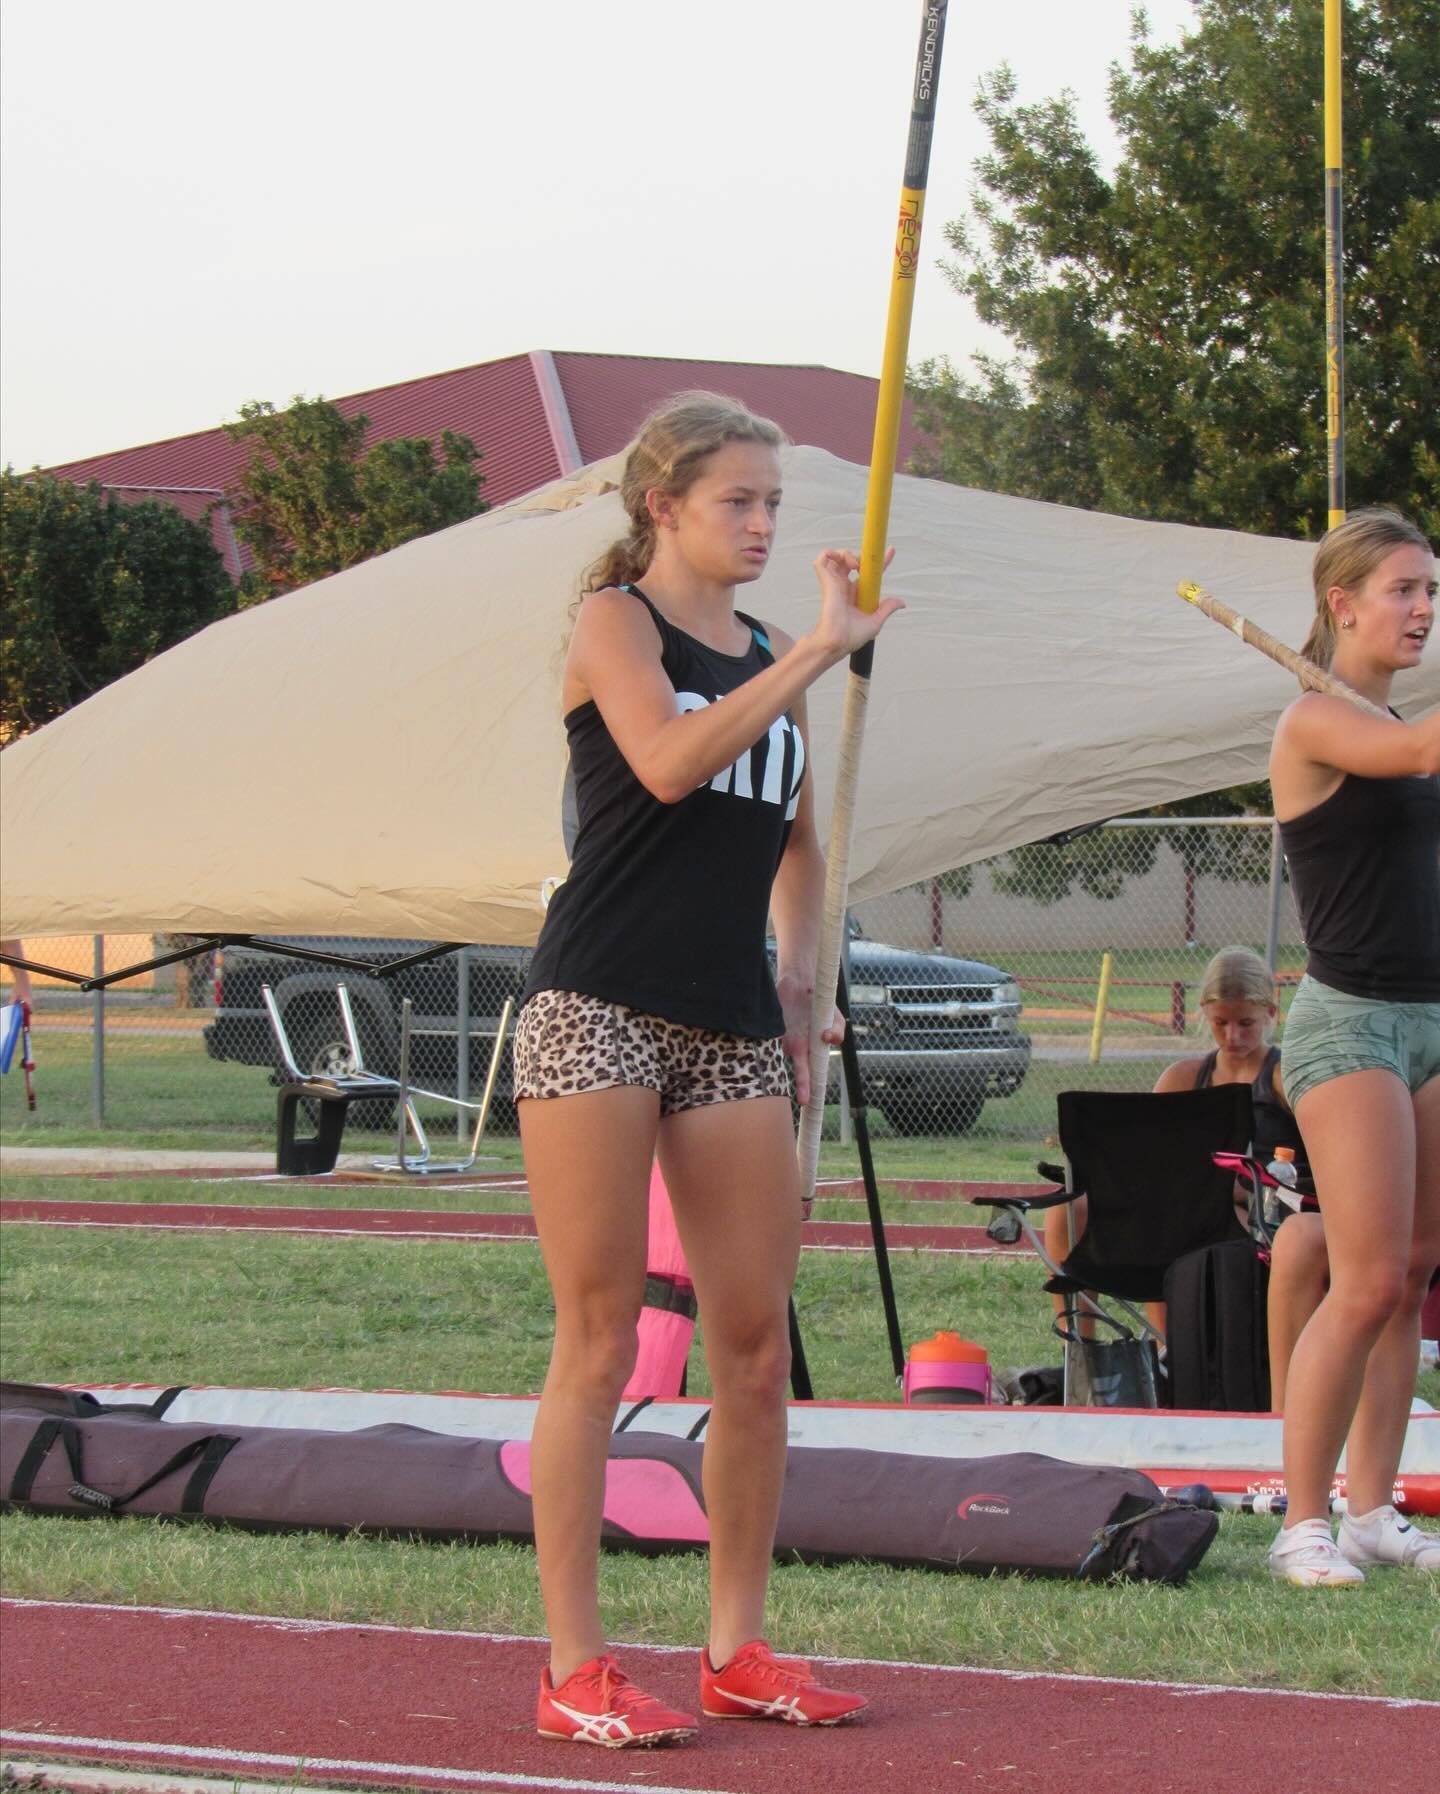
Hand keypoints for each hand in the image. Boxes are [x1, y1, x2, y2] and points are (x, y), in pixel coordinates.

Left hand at [779, 972, 845, 1107]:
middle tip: (805, 1101)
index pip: (814, 1072)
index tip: (814, 1102)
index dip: (813, 1086)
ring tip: (798, 1085)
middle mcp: (801, 1048)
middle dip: (803, 1085)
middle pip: (802, 1070)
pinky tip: (785, 1046)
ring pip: (790, 1057)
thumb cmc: (818, 1004)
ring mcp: (788, 1039)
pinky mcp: (777, 1030)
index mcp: (814, 1049)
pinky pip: (777, 1043)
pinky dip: (779, 1046)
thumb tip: (829, 1039)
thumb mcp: (834, 1017)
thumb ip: (837, 1030)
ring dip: (792, 1069)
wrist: (800, 982)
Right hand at [807, 547, 904, 662]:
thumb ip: (886, 609)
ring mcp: (835, 583)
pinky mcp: (827, 581)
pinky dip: (829, 553)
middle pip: (853, 560)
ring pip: (837, 556)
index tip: (891, 550)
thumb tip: (901, 602)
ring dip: (847, 553)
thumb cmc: (850, 637)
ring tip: (854, 564)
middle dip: (862, 556)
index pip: (868, 573)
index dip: (880, 561)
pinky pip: (822, 560)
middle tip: (865, 566)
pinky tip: (843, 562)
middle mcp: (845, 586)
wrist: (837, 642)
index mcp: (856, 594)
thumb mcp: (875, 622)